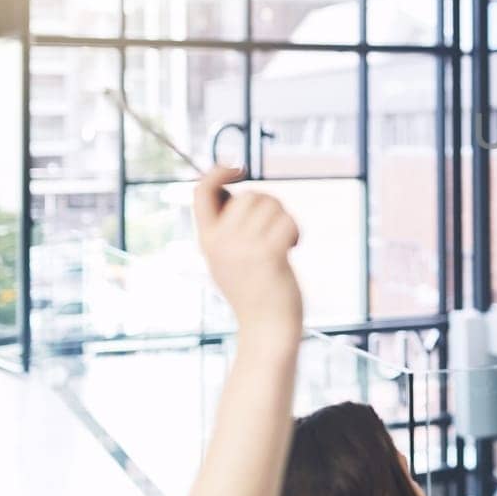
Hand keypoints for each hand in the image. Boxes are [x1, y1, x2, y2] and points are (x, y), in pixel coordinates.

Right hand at [193, 167, 301, 346]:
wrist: (267, 328)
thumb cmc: (254, 291)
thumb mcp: (229, 258)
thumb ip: (230, 230)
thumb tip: (246, 196)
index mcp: (206, 240)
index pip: (201, 192)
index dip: (217, 172)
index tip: (238, 167)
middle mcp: (219, 242)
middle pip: (250, 195)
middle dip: (270, 206)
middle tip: (276, 230)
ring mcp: (242, 248)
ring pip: (271, 205)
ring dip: (284, 218)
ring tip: (283, 241)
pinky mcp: (267, 254)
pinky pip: (287, 221)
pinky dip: (295, 230)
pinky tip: (293, 247)